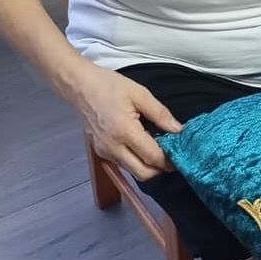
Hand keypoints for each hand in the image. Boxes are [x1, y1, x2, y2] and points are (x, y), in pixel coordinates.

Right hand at [70, 61, 181, 180]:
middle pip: (143, 174)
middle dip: (160, 169)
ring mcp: (105, 152)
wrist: (79, 86)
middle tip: (172, 156)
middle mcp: (113, 147)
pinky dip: (136, 160)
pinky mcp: (100, 152)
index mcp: (124, 131)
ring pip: (133, 172)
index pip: (153, 157)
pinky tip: (142, 145)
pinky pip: (123, 164)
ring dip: (148, 166)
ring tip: (157, 148)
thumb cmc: (108, 85)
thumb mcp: (140, 94)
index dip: (170, 160)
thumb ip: (161, 114)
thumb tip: (178, 130)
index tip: (181, 155)